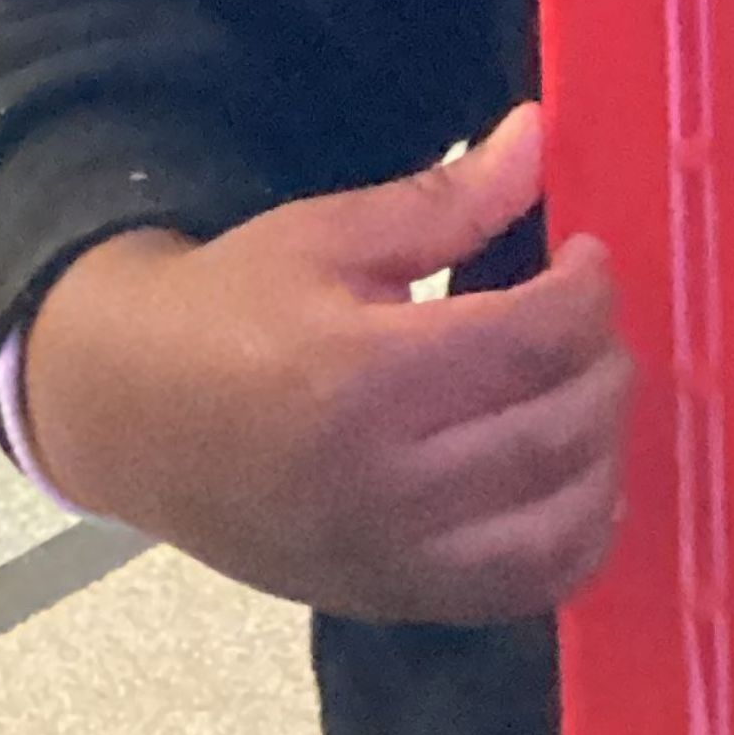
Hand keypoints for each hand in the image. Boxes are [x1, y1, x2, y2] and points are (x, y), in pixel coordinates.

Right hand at [19, 107, 632, 623]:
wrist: (127, 419)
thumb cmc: (224, 312)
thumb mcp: (324, 234)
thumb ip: (446, 200)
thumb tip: (540, 134)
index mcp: (361, 377)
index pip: (535, 339)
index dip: (588, 291)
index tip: (586, 257)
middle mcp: (383, 483)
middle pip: (560, 428)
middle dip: (602, 360)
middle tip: (589, 320)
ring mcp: (390, 557)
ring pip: (560, 521)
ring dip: (605, 448)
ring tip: (585, 389)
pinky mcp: (391, 599)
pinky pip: (526, 590)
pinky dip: (578, 538)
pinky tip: (580, 479)